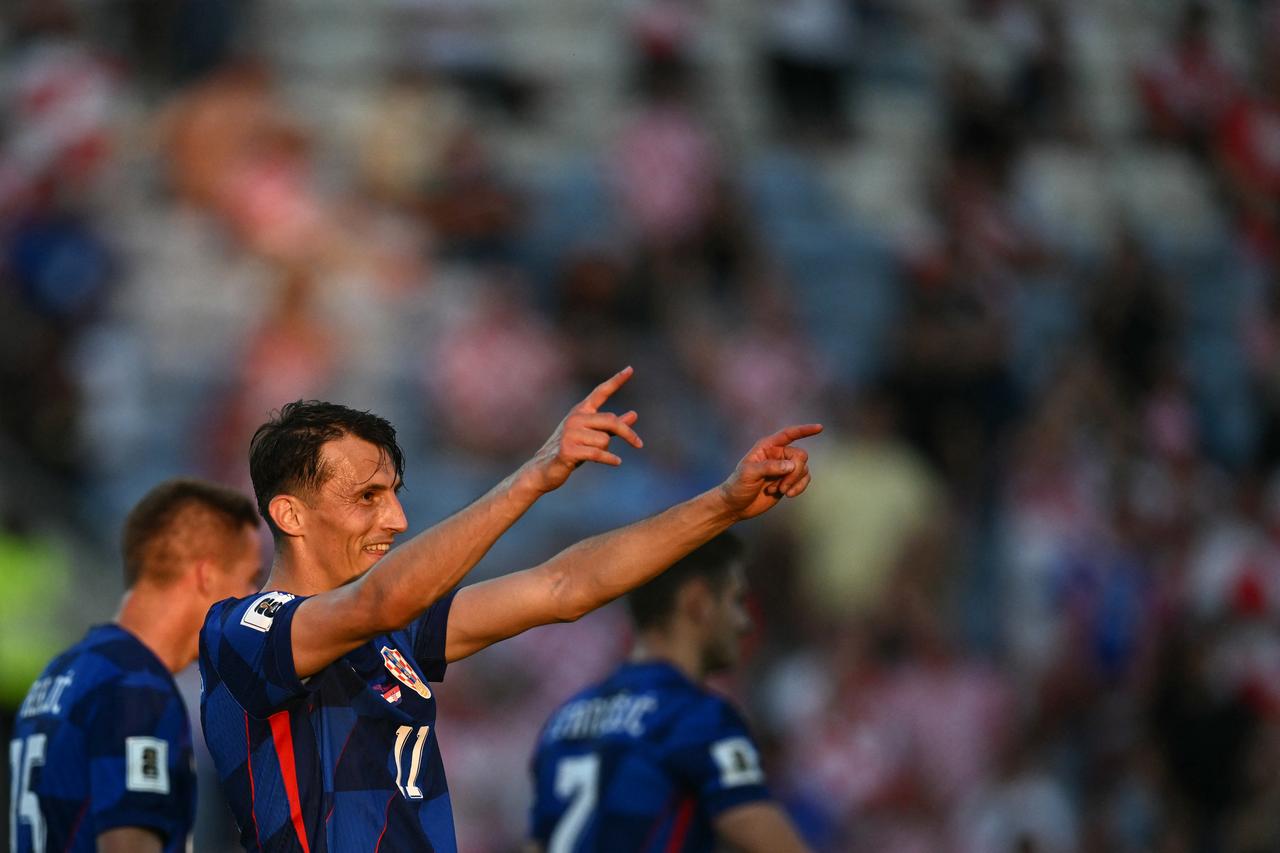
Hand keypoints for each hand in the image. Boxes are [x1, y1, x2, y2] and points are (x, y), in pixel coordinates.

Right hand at [525, 366, 643, 493]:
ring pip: (604, 440)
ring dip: (606, 451)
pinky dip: (609, 459)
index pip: (601, 392)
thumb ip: (613, 426)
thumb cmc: (572, 450)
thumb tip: (634, 414)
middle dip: (627, 434)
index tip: (630, 369)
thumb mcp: (594, 435)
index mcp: (581, 411)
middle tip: (639, 444)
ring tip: (594, 455)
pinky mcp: (568, 449)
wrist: (545, 469)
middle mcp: (575, 418)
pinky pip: (598, 453)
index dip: (616, 381)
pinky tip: (617, 462)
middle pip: (611, 420)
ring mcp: (570, 433)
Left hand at [718, 424, 821, 519]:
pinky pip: (804, 480)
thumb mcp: (749, 474)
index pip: (788, 434)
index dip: (804, 430)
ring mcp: (784, 469)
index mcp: (767, 447)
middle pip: (800, 456)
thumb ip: (770, 467)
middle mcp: (777, 455)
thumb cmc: (737, 486)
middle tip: (782, 486)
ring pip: (803, 469)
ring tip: (779, 490)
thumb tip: (791, 465)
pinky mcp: (788, 481)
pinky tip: (786, 494)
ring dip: (794, 482)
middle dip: (794, 473)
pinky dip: (798, 488)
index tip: (819, 428)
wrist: (736, 505)